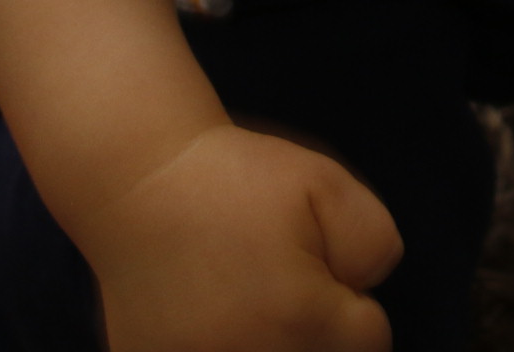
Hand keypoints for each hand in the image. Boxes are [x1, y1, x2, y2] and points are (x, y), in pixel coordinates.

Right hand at [80, 122, 400, 351]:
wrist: (138, 179)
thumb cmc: (234, 178)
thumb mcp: (327, 185)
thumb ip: (374, 245)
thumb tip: (365, 292)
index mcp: (300, 318)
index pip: (369, 342)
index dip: (354, 303)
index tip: (321, 272)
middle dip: (317, 329)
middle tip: (284, 283)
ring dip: (271, 340)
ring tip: (249, 301)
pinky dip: (219, 344)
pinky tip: (209, 314)